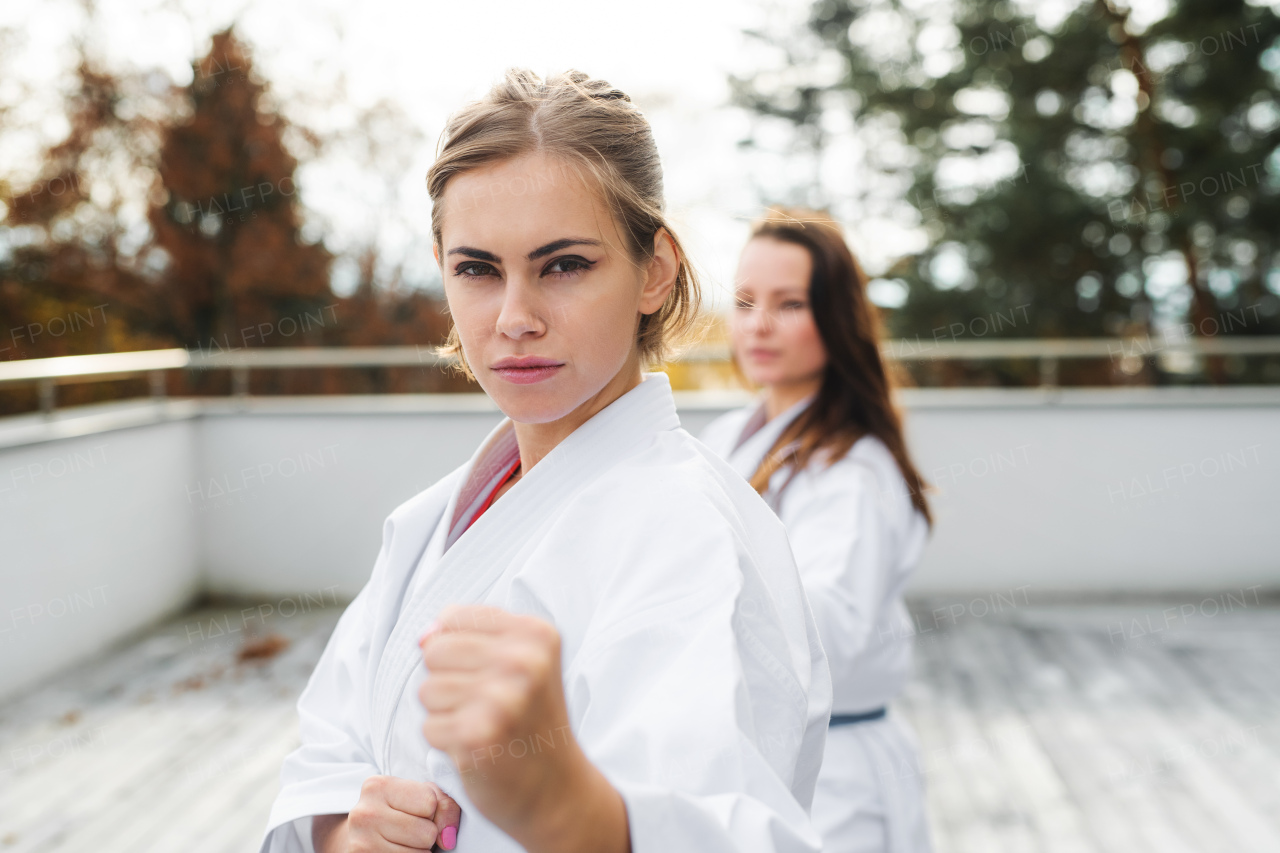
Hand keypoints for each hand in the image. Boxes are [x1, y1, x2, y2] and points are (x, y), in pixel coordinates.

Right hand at [311, 775, 461, 851]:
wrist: (358, 835)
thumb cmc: (396, 811)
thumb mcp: (419, 795)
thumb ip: (444, 805)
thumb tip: (448, 838)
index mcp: (377, 786)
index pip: (430, 802)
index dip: (432, 810)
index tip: (416, 810)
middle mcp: (364, 813)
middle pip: (427, 833)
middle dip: (427, 834)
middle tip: (409, 829)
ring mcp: (361, 843)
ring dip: (418, 851)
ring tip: (402, 841)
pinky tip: (396, 850)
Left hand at [417, 605, 628, 852]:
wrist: (558, 789)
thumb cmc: (530, 721)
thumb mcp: (522, 662)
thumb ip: (472, 636)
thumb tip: (424, 636)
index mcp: (535, 633)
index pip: (453, 617)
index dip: (457, 649)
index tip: (491, 674)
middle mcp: (523, 661)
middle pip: (434, 651)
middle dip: (447, 680)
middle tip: (484, 704)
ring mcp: (502, 698)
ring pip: (427, 690)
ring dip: (445, 713)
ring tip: (482, 725)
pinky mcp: (478, 735)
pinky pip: (429, 726)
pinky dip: (446, 741)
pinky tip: (477, 747)